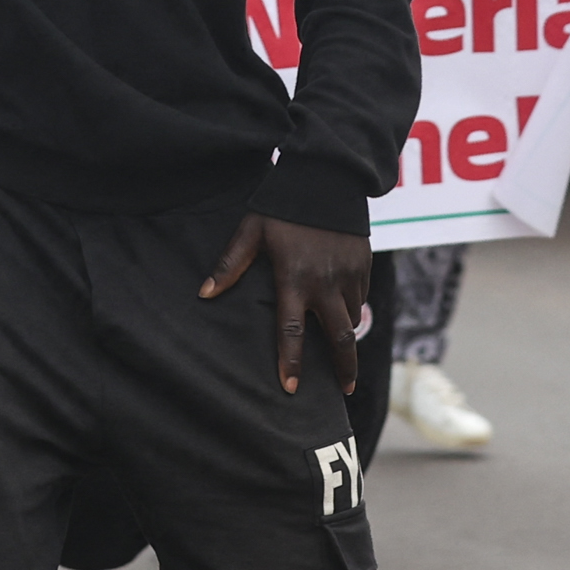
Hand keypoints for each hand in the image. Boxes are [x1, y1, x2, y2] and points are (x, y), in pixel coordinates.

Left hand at [199, 212, 376, 394]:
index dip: (290, 361)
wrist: (328, 177)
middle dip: (344, 369)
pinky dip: (353, 312)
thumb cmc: (282, 205)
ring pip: (352, 320)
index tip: (290, 389)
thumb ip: (230, 264)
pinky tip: (344, 318)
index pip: (291, 330)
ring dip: (347, 340)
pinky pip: (360, 299)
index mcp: (294, 278)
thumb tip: (204, 294)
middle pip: (339, 338)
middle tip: (345, 392)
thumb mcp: (252, 231)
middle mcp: (326, 283)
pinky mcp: (364, 266)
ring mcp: (349, 276)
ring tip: (343, 359)